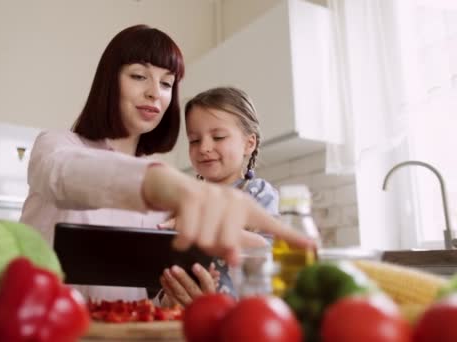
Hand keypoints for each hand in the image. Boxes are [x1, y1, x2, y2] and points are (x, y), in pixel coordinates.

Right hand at [143, 165, 314, 264]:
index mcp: (245, 207)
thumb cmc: (199, 211)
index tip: (312, 245)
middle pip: (229, 243)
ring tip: (191, 231)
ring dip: (195, 242)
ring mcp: (213, 196)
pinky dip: (182, 240)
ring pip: (207, 240)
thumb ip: (238, 237)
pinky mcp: (192, 196)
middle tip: (204, 241)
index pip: (271, 224)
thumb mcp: (220, 224)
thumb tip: (262, 245)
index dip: (291, 236)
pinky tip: (179, 241)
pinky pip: (190, 232)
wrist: (171, 187)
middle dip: (213, 249)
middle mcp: (233, 199)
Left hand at [159, 263, 219, 306]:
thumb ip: (210, 274)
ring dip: (172, 282)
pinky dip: (167, 288)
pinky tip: (163, 279)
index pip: (208, 283)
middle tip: (173, 268)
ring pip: (180, 294)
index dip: (202, 274)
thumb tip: (210, 264)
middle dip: (182, 277)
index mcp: (210, 292)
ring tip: (166, 272)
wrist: (200, 310)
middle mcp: (201, 300)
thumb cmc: (204, 290)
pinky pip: (172, 298)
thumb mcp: (209, 284)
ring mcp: (191, 305)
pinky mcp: (181, 308)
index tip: (195, 265)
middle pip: (192, 288)